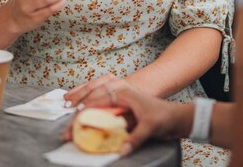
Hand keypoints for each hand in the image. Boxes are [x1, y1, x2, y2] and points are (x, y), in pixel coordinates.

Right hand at [62, 80, 191, 155]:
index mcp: (124, 93)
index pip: (100, 99)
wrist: (176, 116)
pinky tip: (78, 104)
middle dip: (78, 109)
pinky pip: (100, 99)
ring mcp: (120, 96)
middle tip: (66, 127)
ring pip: (94, 93)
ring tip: (65, 107)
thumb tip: (122, 150)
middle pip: (94, 97)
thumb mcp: (150, 127)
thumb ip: (136, 138)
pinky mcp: (121, 104)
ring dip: (80, 100)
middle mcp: (120, 91)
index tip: (74, 122)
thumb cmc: (164, 117)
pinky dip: (87, 100)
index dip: (85, 111)